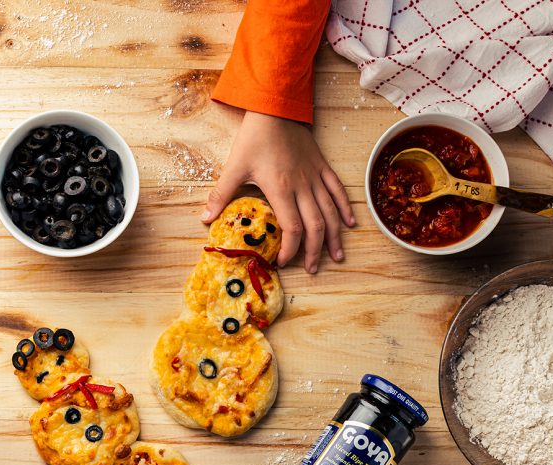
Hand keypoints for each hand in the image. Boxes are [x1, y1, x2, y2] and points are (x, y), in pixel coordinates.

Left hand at [202, 112, 354, 272]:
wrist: (276, 107)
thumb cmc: (255, 136)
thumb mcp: (234, 166)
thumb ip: (221, 195)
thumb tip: (204, 219)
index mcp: (280, 189)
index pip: (293, 228)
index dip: (290, 249)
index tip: (282, 261)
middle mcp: (302, 186)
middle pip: (315, 226)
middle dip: (314, 251)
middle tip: (311, 269)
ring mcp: (314, 176)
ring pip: (330, 212)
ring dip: (333, 237)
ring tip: (335, 256)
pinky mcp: (322, 166)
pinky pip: (338, 190)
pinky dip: (344, 208)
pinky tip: (348, 223)